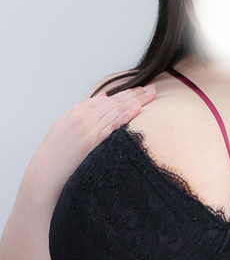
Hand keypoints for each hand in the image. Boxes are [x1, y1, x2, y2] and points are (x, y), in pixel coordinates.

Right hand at [34, 84, 157, 188]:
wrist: (47, 171)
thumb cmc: (57, 151)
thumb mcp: (66, 124)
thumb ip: (84, 109)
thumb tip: (103, 97)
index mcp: (78, 111)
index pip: (108, 98)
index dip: (125, 93)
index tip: (140, 90)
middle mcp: (84, 117)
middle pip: (115, 102)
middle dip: (135, 94)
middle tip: (152, 88)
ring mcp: (89, 128)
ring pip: (116, 110)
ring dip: (136, 101)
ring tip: (151, 94)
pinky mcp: (93, 142)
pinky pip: (113, 126)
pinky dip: (125, 116)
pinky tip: (137, 109)